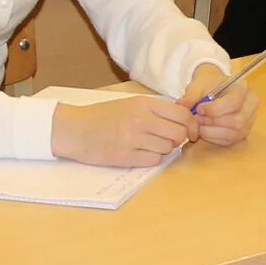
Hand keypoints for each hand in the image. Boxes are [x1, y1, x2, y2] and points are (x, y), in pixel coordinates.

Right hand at [51, 92, 198, 167]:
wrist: (75, 129)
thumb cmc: (102, 116)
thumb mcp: (129, 103)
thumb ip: (155, 109)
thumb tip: (184, 119)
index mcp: (143, 104)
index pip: (182, 115)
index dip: (191, 125)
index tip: (190, 131)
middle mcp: (140, 120)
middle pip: (178, 134)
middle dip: (177, 139)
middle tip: (166, 139)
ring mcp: (133, 139)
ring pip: (167, 149)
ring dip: (163, 149)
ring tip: (147, 144)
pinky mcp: (125, 157)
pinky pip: (154, 161)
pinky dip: (151, 159)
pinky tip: (140, 153)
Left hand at [179, 64, 258, 147]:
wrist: (214, 88)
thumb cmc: (208, 84)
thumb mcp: (198, 85)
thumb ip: (190, 96)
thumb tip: (181, 105)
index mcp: (243, 88)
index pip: (233, 102)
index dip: (215, 109)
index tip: (199, 108)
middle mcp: (251, 105)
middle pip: (236, 120)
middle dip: (213, 122)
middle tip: (198, 118)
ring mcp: (249, 121)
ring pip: (233, 133)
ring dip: (212, 131)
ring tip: (200, 123)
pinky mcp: (242, 133)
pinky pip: (228, 141)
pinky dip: (213, 138)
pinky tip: (205, 130)